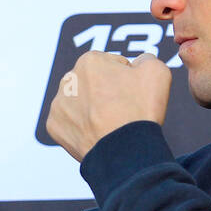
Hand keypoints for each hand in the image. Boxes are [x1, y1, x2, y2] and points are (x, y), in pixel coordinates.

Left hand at [46, 51, 170, 161]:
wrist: (123, 152)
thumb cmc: (138, 111)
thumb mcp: (156, 72)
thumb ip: (146, 58)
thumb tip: (139, 62)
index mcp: (89, 61)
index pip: (113, 65)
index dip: (127, 80)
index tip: (132, 95)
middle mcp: (68, 79)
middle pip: (93, 83)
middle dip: (106, 93)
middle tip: (122, 111)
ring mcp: (59, 104)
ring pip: (80, 103)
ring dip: (93, 109)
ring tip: (109, 123)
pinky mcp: (54, 126)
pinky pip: (70, 123)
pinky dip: (82, 127)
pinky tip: (95, 133)